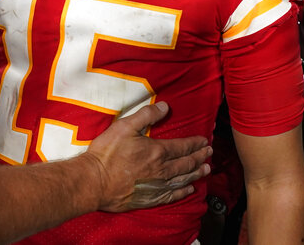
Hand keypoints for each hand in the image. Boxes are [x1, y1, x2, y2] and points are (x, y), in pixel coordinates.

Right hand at [82, 101, 211, 211]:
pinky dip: (183, 192)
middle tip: (209, 153)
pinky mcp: (150, 198)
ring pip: (183, 179)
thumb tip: (165, 106)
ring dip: (196, 173)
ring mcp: (157, 186)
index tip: (205, 141)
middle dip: (200, 157)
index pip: (182, 146)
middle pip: (186, 163)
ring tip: (206, 170)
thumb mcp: (124, 126)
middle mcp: (162, 170)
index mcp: (157, 151)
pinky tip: (189, 190)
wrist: (94, 181)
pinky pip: (172, 195)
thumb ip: (146, 115)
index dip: (195, 143)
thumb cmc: (107, 153)